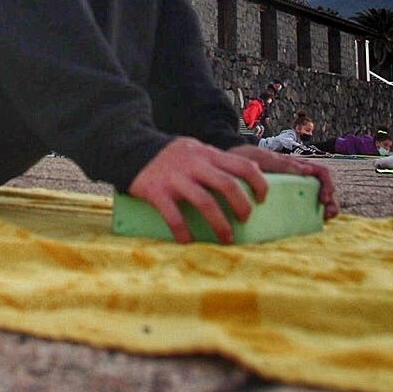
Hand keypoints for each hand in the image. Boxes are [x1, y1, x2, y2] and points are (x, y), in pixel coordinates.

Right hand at [128, 138, 271, 243]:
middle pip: (228, 185)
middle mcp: (194, 164)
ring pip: (205, 202)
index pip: (243, 165)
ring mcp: (175, 177)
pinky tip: (188, 242)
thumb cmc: (169, 156)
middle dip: (242, 206)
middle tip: (245, 220)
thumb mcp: (195, 150)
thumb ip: (216, 161)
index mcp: (207, 153)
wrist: (130, 149)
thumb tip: (248, 177)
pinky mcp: (156, 191)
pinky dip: (183, 232)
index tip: (262, 199)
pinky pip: (173, 215)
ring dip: (220, 224)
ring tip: (226, 239)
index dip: (258, 183)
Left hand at [225, 144, 338, 219]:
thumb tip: (306, 170)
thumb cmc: (243, 159)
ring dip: (325, 210)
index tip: (324, 199)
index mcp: (294, 167)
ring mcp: (290, 192)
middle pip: (323, 189)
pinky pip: (300, 211)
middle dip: (331, 201)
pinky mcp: (282, 203)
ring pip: (315, 201)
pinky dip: (309, 218)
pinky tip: (309, 225)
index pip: (321, 172)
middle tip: (328, 213)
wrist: (223, 168)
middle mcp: (296, 180)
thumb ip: (280, 164)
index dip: (328, 185)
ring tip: (325, 219)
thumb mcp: (260, 158)